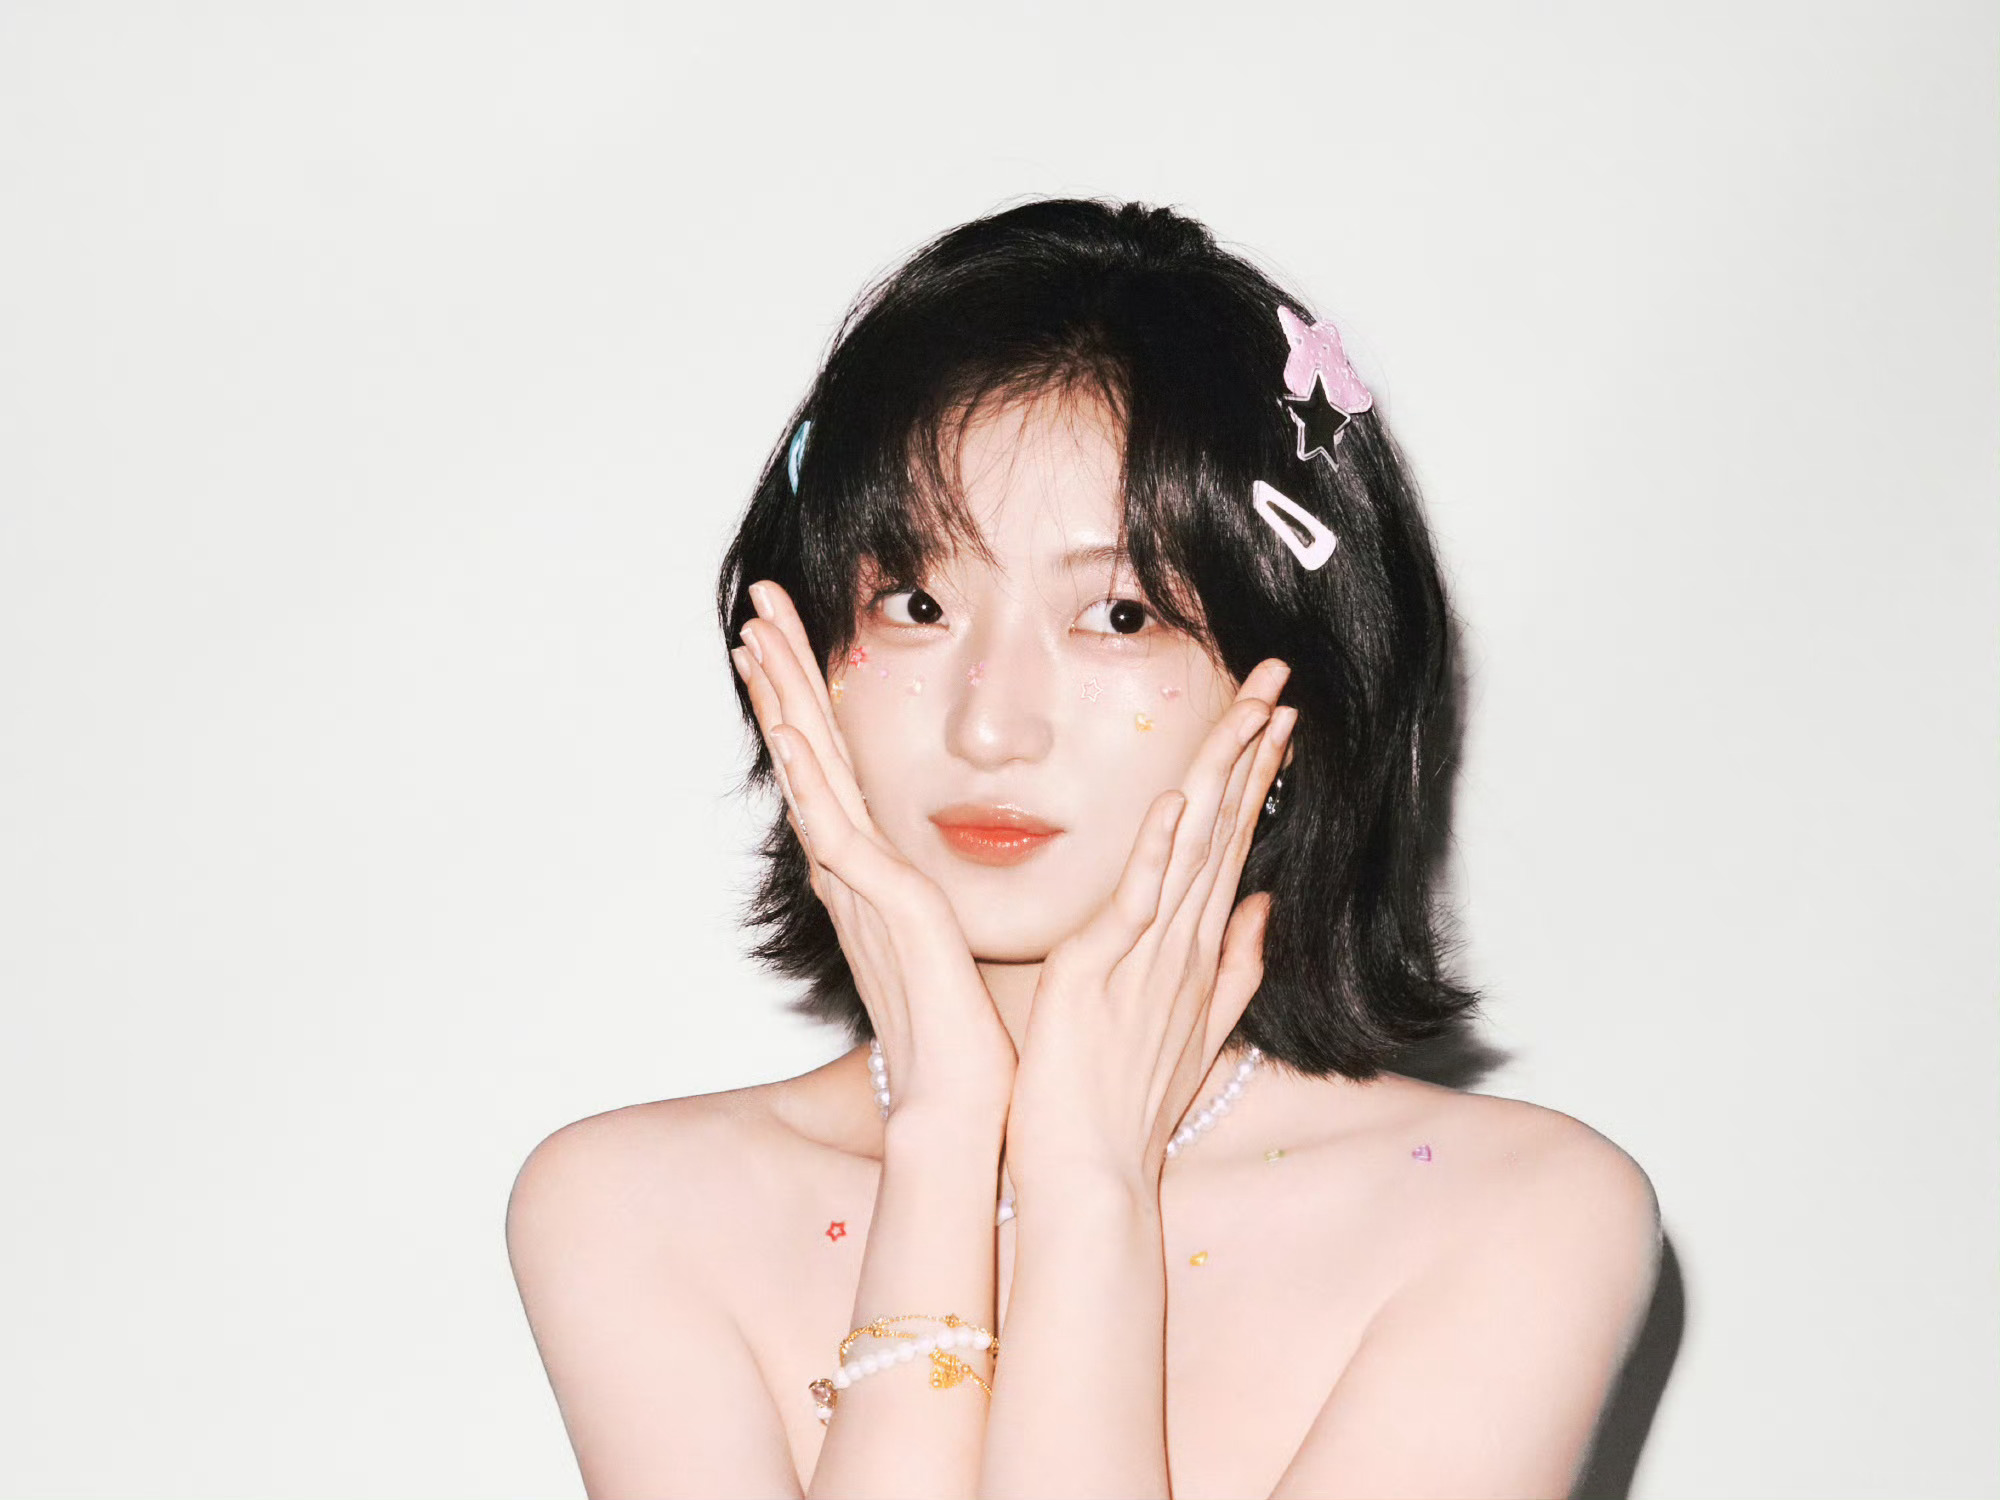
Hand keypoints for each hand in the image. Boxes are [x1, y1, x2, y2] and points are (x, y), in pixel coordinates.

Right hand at [730, 580, 1017, 1124]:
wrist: (960, 1100)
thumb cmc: (968, 1031)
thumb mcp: (960, 936)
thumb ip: (947, 894)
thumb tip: (954, 864)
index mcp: (871, 871)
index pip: (833, 765)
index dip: (809, 699)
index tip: (790, 639)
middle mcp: (850, 869)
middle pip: (808, 750)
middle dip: (783, 676)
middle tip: (755, 607)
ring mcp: (855, 881)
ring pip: (809, 769)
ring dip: (782, 700)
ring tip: (753, 634)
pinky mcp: (875, 899)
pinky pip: (833, 820)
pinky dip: (810, 768)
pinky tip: (790, 721)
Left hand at [1002, 658, 1294, 1199]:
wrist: (1091, 1176)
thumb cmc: (1125, 1106)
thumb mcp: (1194, 1029)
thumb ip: (1235, 966)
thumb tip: (1263, 908)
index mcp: (1197, 949)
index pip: (1233, 841)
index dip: (1256, 775)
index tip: (1276, 716)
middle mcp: (1184, 943)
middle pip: (1225, 827)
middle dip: (1252, 749)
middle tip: (1276, 678)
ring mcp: (1149, 956)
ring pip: (1194, 849)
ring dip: (1221, 777)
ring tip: (1248, 711)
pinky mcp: (1100, 973)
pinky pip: (1138, 902)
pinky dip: (1160, 854)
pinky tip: (1178, 803)